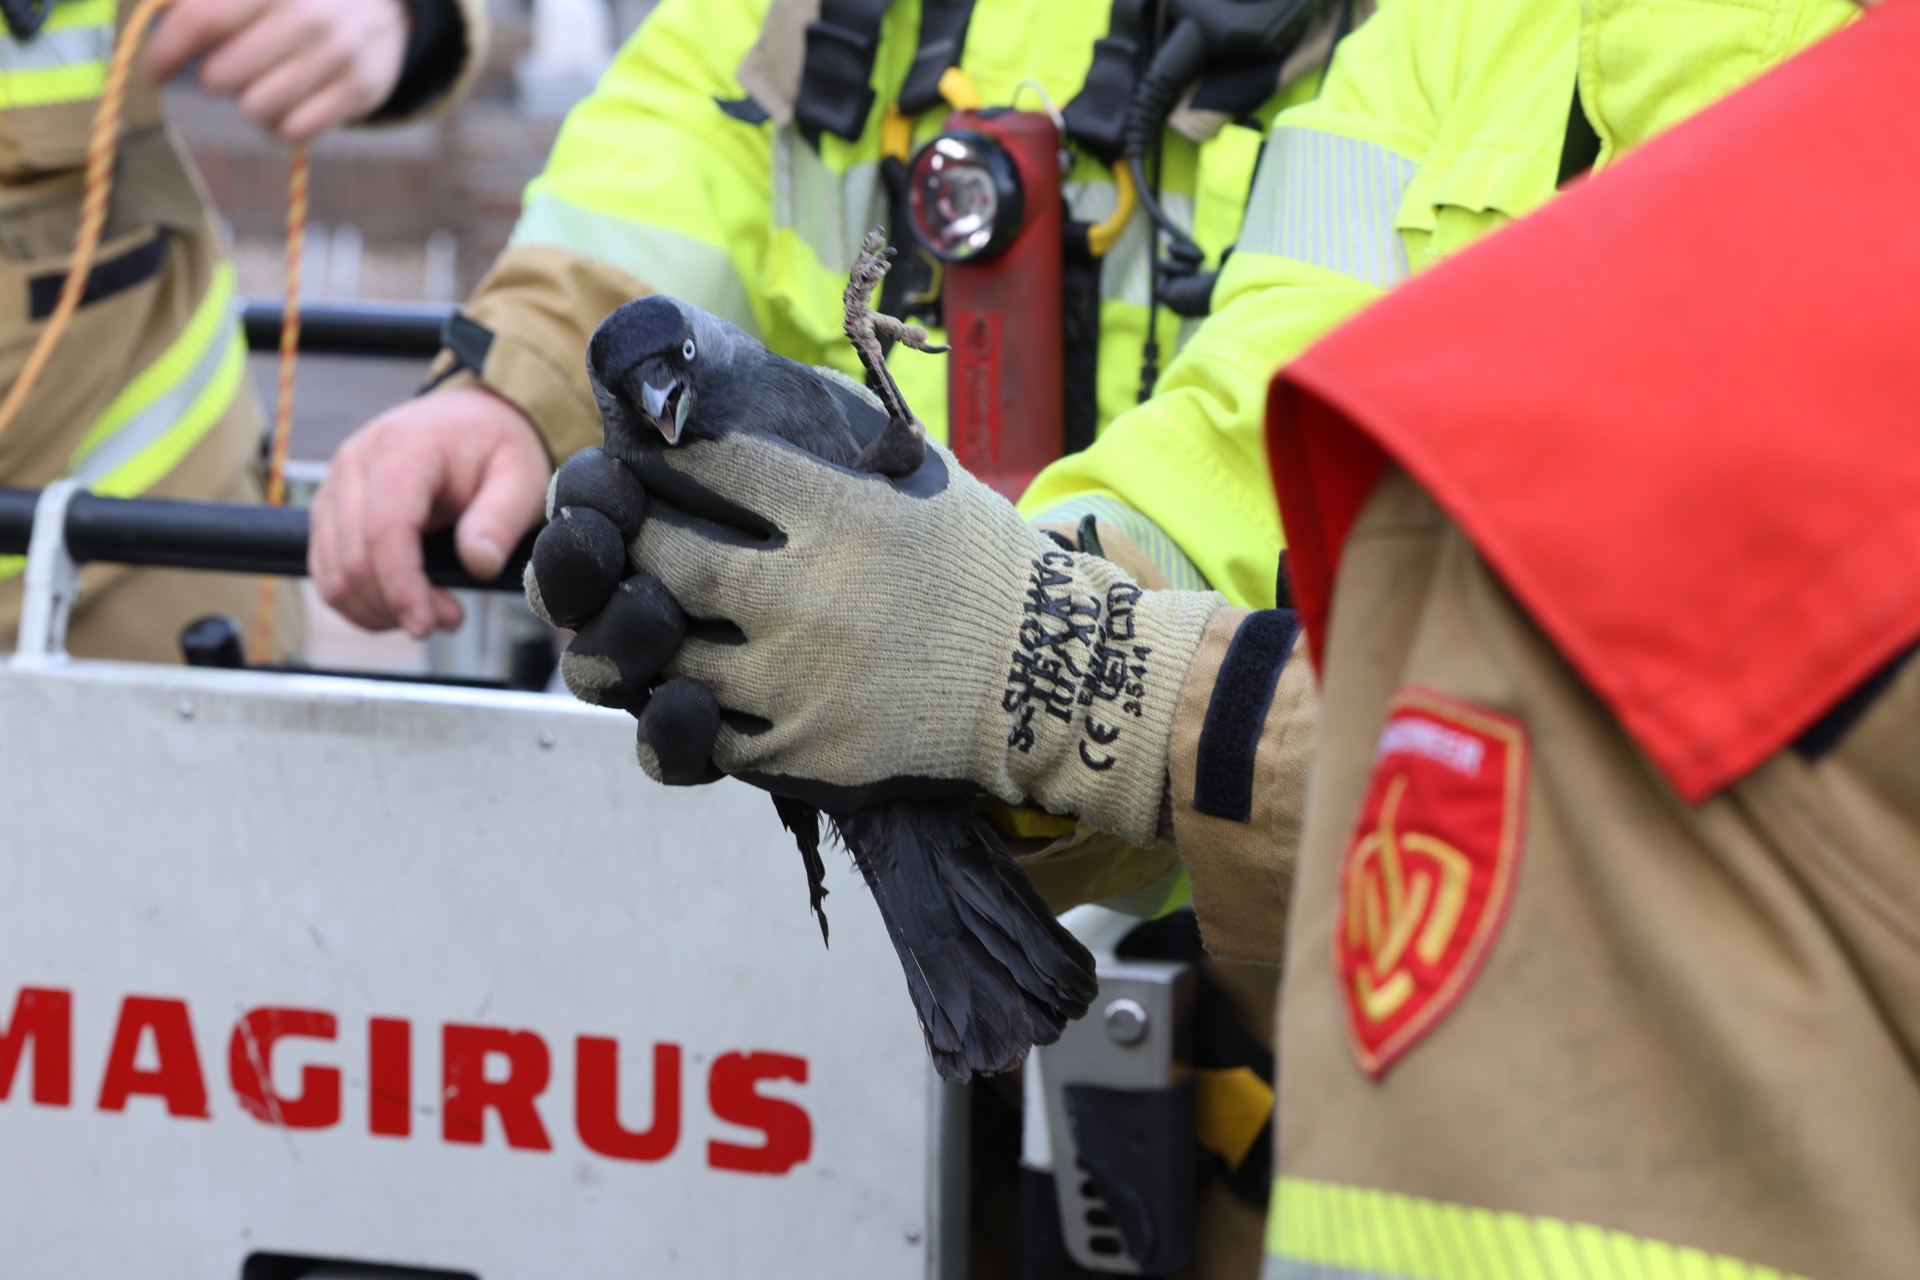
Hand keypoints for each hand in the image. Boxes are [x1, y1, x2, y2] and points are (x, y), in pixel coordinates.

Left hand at [147, 0, 409, 139]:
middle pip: (220, 76)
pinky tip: (291, 101)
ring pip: (255, 109)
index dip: (164, 52)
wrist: (384, 9)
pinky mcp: (359, 91)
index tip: (155, 73)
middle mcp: (307, 15)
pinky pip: (292, 130)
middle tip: (230, 70)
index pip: (199, 19)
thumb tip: (159, 18)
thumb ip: (201, 0)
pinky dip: (281, 123)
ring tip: (265, 84)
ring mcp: (336, 55)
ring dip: (249, 103)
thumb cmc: (297, 0)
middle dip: (214, 79)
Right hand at [311, 386, 550, 636]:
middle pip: (352, 556)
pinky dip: (359, 600)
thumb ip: (501, 520)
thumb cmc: (496, 445)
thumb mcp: (520, 476)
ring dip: (376, 608)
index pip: (384, 529)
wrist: (471, 420)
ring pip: (331, 571)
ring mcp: (335, 487)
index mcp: (401, 448)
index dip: (401, 586)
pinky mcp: (330, 511)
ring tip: (430, 615)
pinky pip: (327, 569)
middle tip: (449, 620)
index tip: (427, 624)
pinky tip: (400, 606)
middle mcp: (354, 464)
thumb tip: (478, 564)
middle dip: (396, 604)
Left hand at [526, 435, 1224, 845]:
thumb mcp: (916, 480)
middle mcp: (807, 594)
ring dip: (645, 626)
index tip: (645, 456)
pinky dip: (687, 704)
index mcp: (839, 513)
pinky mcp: (804, 749)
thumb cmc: (981, 568)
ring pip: (669, 652)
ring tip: (645, 608)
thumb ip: (833, 451)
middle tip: (621, 531)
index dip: (663, 458)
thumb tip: (744, 404)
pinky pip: (705, 732)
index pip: (710, 467)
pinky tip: (688, 679)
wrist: (1049, 679)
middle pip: (668, 558)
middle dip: (633, 538)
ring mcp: (799, 681)